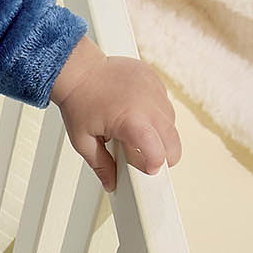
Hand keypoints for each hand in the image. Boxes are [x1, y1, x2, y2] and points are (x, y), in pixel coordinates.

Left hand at [50, 37, 180, 192]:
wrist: (78, 69)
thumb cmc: (79, 101)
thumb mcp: (83, 141)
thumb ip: (101, 165)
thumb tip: (110, 183)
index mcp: (131, 121)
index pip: (158, 152)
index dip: (155, 165)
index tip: (149, 169)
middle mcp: (148, 104)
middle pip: (173, 140)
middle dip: (166, 155)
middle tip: (150, 159)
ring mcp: (154, 89)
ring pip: (171, 122)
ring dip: (161, 133)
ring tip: (138, 133)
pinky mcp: (155, 79)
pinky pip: (165, 103)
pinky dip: (157, 113)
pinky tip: (138, 114)